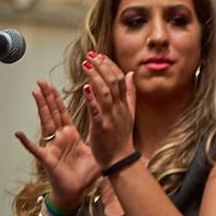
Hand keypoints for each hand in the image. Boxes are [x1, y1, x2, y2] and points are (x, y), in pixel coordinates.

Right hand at [14, 79, 99, 208]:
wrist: (77, 190)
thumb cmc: (84, 173)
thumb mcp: (95, 151)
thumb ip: (100, 137)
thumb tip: (111, 126)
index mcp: (71, 135)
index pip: (64, 113)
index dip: (58, 99)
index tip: (54, 85)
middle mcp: (60, 138)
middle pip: (53, 113)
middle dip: (48, 97)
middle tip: (41, 81)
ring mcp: (52, 147)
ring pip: (45, 124)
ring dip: (41, 109)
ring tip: (34, 94)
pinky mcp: (48, 158)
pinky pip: (36, 150)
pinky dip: (27, 142)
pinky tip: (18, 134)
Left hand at [81, 52, 136, 167]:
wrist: (120, 159)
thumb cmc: (121, 138)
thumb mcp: (129, 113)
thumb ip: (130, 93)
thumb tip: (130, 75)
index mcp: (125, 104)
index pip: (120, 79)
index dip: (110, 65)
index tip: (100, 55)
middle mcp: (120, 108)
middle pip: (113, 82)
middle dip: (102, 67)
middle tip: (91, 55)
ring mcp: (111, 116)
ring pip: (105, 92)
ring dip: (95, 77)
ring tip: (86, 65)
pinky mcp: (101, 126)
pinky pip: (97, 110)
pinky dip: (92, 98)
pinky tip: (85, 88)